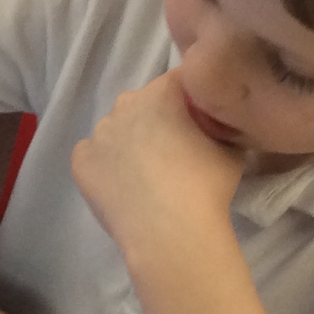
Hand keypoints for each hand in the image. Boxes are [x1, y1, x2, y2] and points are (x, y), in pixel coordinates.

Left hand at [71, 68, 244, 258]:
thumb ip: (220, 126)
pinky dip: (106, 165)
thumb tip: (216, 127)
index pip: (178, 82)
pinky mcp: (81, 161)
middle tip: (175, 153)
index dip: (190, 100)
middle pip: (143, 104)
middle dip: (157, 120)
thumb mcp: (232, 148)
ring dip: (130, 143)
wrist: (170, 232)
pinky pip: (94, 154)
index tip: (198, 122)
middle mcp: (125, 104)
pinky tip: (123, 186)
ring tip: (147, 176)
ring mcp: (99, 133)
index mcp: (161, 92)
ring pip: (117, 130)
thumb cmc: (206, 186)